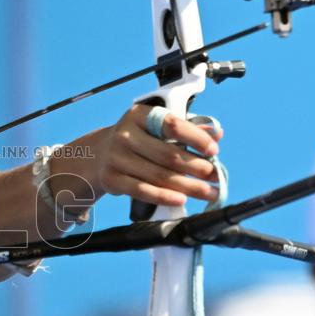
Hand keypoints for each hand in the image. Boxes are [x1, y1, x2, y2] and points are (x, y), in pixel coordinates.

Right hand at [87, 105, 222, 207]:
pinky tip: (182, 200)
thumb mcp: (155, 127)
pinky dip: (164, 197)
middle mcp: (125, 135)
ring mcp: (116, 158)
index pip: (172, 125)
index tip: (214, 150)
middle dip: (197, 167)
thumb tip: (216, 134)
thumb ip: (185, 129)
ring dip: (188, 186)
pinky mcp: (112, 179)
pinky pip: (142, 191)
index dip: (196, 138)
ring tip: (208, 192)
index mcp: (139, 116)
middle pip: (167, 155)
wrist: (98, 155)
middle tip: (216, 176)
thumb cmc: (137, 140)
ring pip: (158, 175)